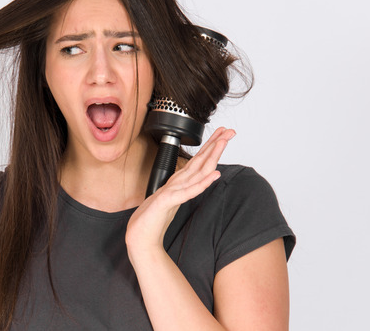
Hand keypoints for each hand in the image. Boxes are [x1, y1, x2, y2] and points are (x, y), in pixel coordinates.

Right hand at [125, 127, 235, 254]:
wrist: (140, 238)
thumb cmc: (153, 221)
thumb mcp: (171, 202)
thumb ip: (181, 191)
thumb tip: (195, 184)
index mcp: (177, 183)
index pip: (197, 162)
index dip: (211, 147)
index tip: (223, 136)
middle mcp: (176, 184)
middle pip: (199, 161)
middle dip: (214, 144)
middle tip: (229, 131)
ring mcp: (171, 191)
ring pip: (196, 170)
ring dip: (210, 155)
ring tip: (222, 142)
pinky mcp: (167, 202)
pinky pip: (189, 191)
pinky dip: (203, 182)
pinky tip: (215, 175)